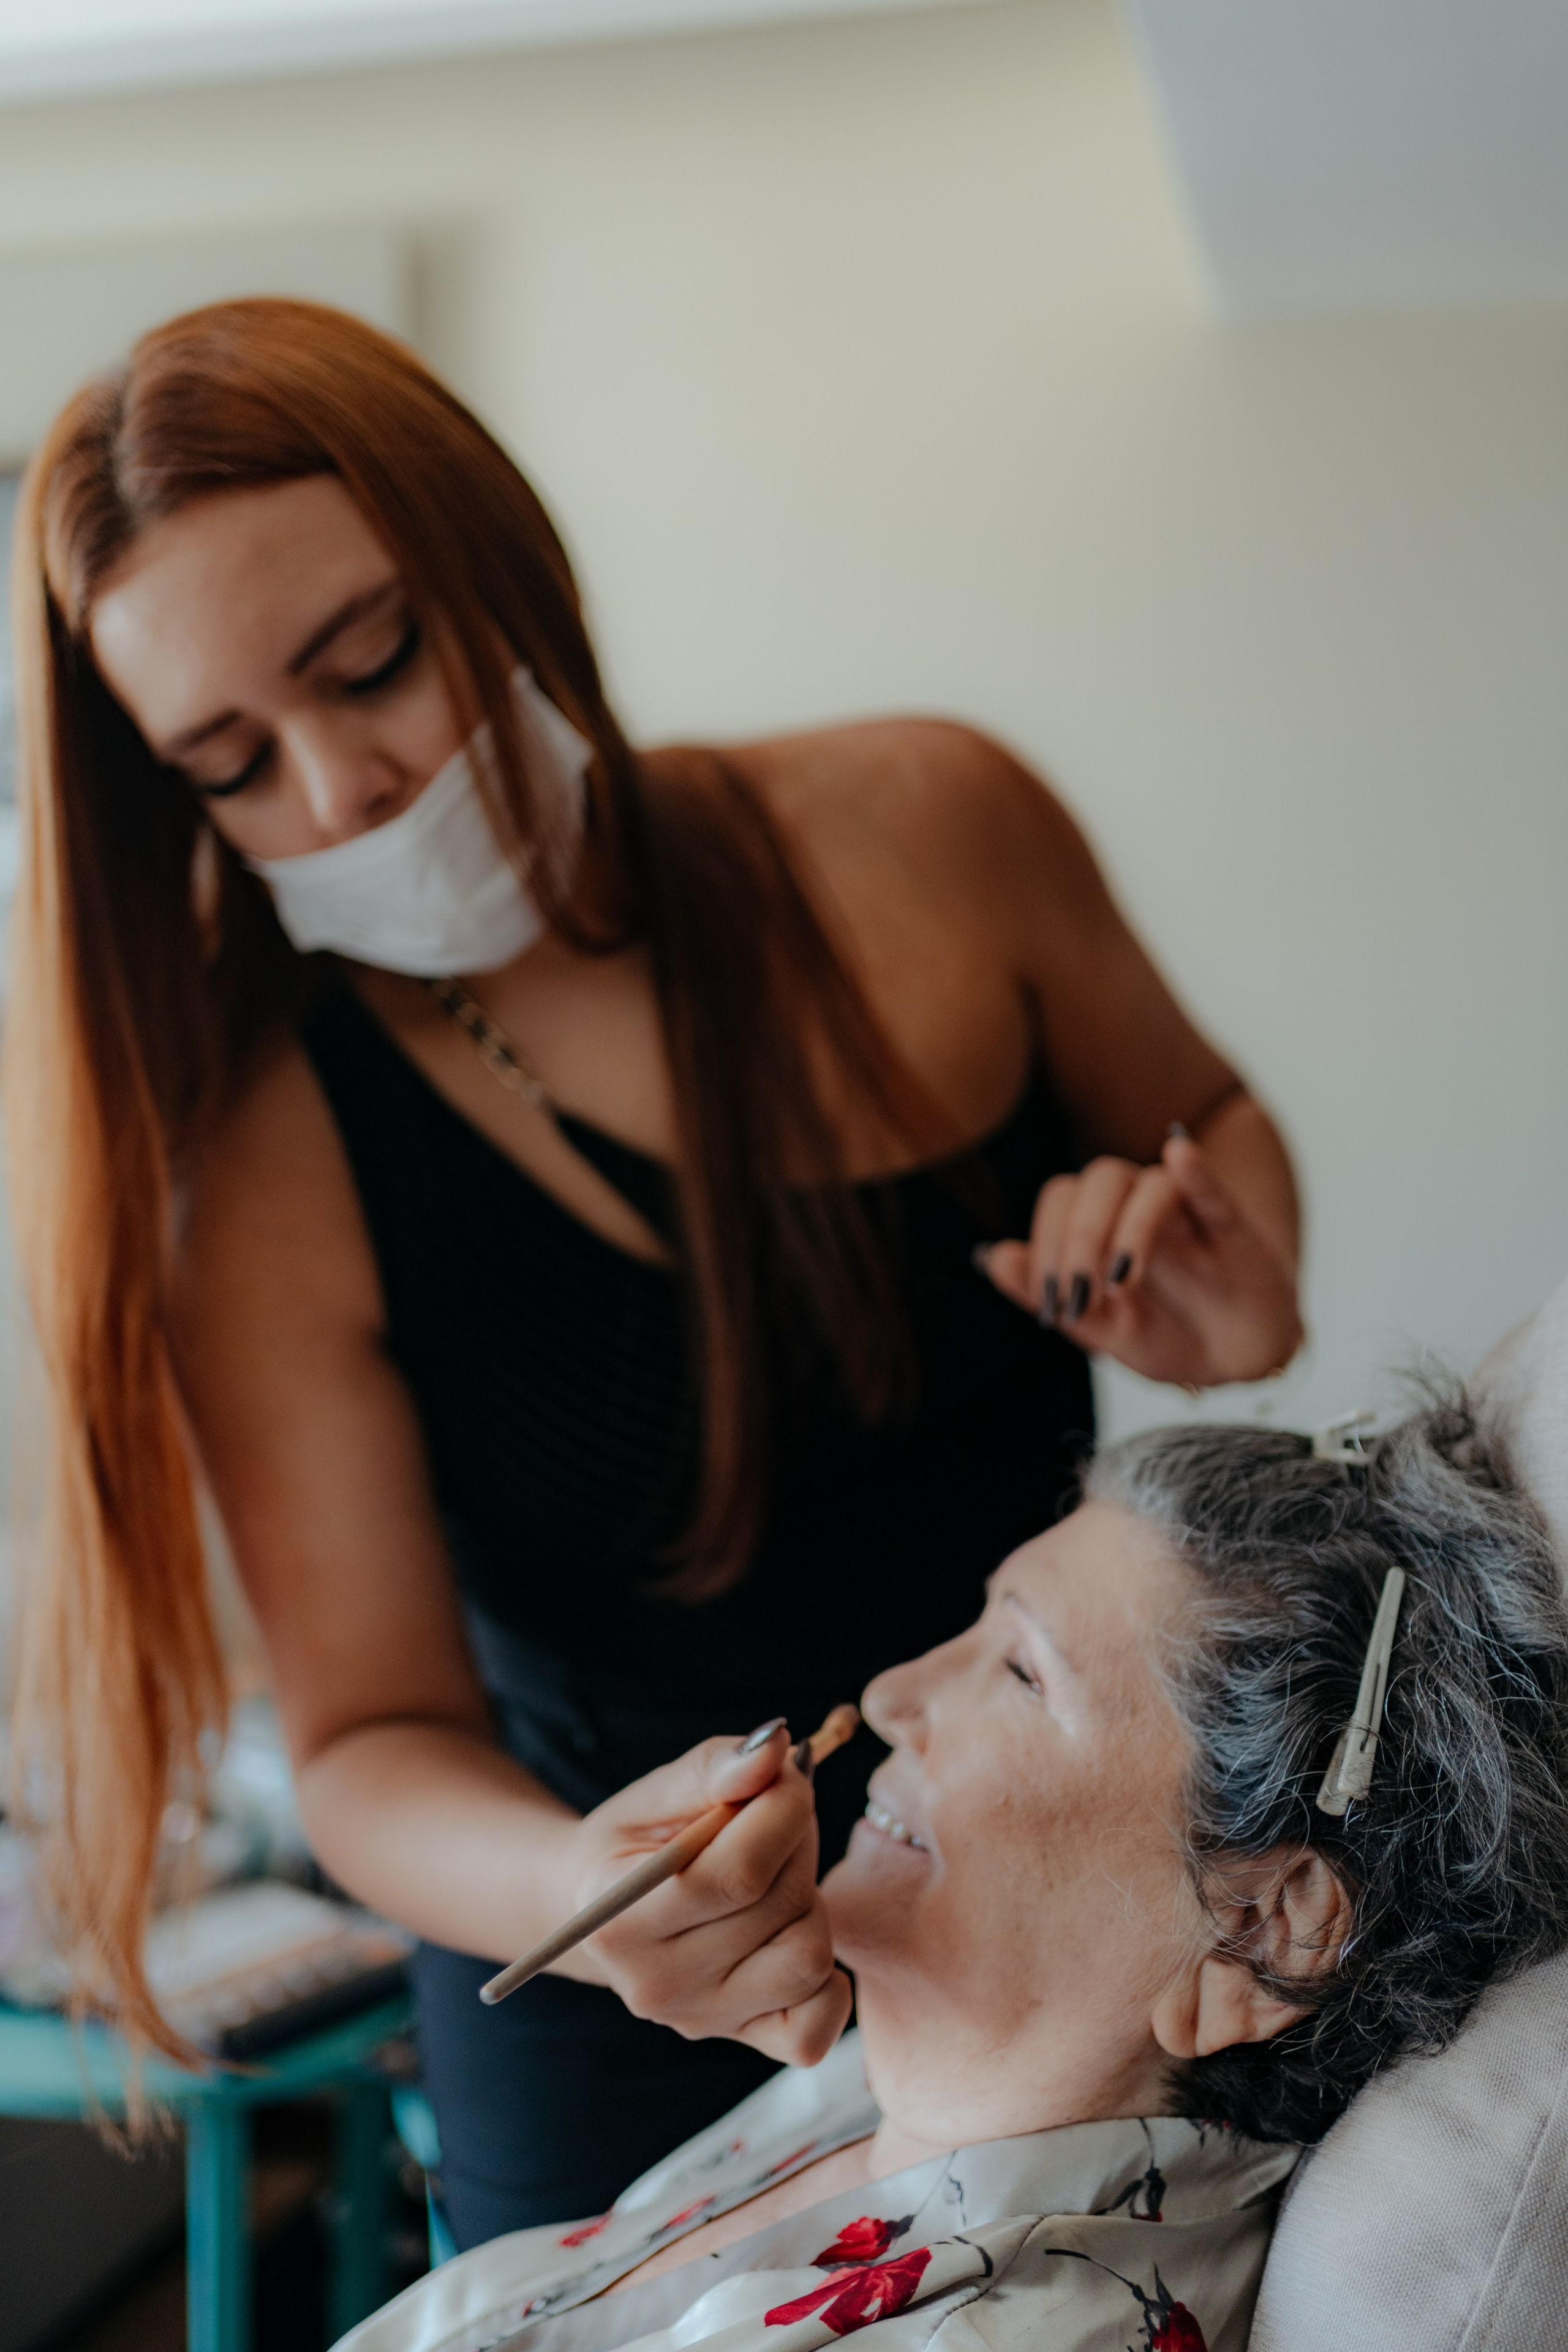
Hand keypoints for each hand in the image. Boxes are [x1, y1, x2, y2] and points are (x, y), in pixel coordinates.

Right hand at [549, 1723, 851, 2066]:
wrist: (608, 1913)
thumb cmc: (636, 1842)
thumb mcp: (654, 1792)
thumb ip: (713, 1768)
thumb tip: (775, 1747)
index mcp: (620, 1918)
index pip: (739, 1874)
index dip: (783, 1810)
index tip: (784, 1774)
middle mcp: (657, 1985)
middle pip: (780, 1905)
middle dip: (797, 1839)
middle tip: (775, 1815)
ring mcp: (702, 2020)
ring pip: (809, 1956)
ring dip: (808, 1900)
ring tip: (773, 1876)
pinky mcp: (743, 2039)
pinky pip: (820, 2022)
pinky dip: (825, 1976)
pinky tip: (788, 1931)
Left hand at [979, 1131, 1302, 1387]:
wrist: (1234, 1364)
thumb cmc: (1164, 1334)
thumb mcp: (1099, 1328)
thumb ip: (1048, 1294)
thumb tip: (991, 1257)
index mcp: (1102, 1223)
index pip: (1062, 1201)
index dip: (1046, 1245)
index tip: (1053, 1305)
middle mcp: (1141, 1206)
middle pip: (1100, 1182)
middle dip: (1079, 1238)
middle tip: (1080, 1298)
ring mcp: (1189, 1215)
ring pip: (1151, 1187)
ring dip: (1128, 1227)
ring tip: (1120, 1281)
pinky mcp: (1235, 1233)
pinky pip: (1214, 1194)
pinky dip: (1198, 1173)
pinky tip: (1180, 1153)